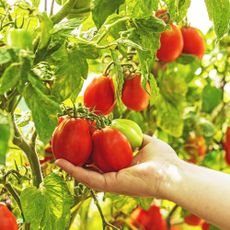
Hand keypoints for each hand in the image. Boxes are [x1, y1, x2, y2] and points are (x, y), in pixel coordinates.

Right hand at [55, 135, 178, 197]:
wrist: (173, 172)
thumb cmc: (164, 159)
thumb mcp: (147, 142)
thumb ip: (135, 136)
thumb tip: (125, 127)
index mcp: (121, 166)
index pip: (100, 158)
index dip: (88, 149)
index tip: (78, 139)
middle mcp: (114, 175)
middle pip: (90, 166)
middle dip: (75, 157)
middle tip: (61, 147)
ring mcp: (111, 181)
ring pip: (85, 173)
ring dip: (70, 164)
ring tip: (55, 154)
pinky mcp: (111, 184)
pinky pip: (89, 178)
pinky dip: (74, 171)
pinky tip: (61, 162)